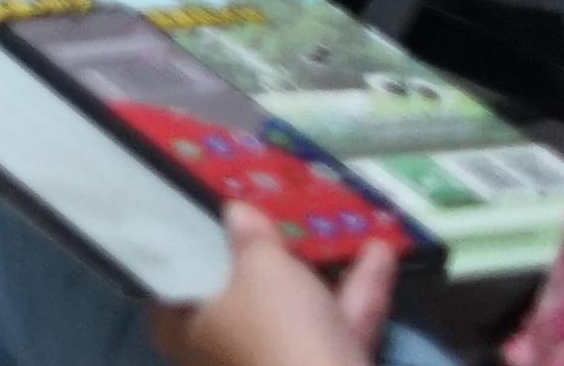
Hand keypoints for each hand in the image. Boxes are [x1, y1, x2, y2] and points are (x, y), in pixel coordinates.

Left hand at [144, 207, 395, 364]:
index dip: (200, 246)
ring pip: (298, 311)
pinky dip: (357, 292)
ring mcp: (278, 365)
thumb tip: (236, 213)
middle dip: (270, 258)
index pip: (181, 280)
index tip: (217, 213)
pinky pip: (337, 327)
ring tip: (337, 224)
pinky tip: (382, 251)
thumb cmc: (277, 330)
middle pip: (243, 294)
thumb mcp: (261, 268)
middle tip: (279, 215)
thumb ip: (250, 239)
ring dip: (322, 269)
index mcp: (185, 328)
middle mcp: (225, 351)